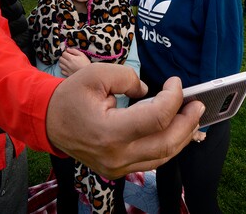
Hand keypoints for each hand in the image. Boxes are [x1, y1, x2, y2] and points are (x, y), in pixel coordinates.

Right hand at [46, 63, 204, 178]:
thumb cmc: (70, 97)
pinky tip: (176, 130)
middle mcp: (116, 155)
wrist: (47, 121)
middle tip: (198, 103)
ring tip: (192, 116)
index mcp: (110, 132)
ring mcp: (118, 167)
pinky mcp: (119, 170)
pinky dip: (168, 145)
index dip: (174, 97)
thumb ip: (127, 77)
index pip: (157, 118)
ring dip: (183, 136)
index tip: (175, 82)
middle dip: (188, 121)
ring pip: (164, 156)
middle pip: (167, 143)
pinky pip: (152, 161)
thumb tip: (149, 91)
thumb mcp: (95, 74)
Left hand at [58, 48, 90, 76]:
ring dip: (63, 63)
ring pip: (60, 65)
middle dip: (63, 57)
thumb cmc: (86, 63)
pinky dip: (63, 69)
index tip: (68, 53)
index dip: (66, 52)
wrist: (88, 73)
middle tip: (68, 58)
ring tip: (67, 63)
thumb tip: (67, 49)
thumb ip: (74, 51)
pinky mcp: (68, 74)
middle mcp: (68, 64)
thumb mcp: (82, 55)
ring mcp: (67, 70)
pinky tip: (67, 68)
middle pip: (60, 59)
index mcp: (71, 58)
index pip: (63, 53)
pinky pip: (62, 71)